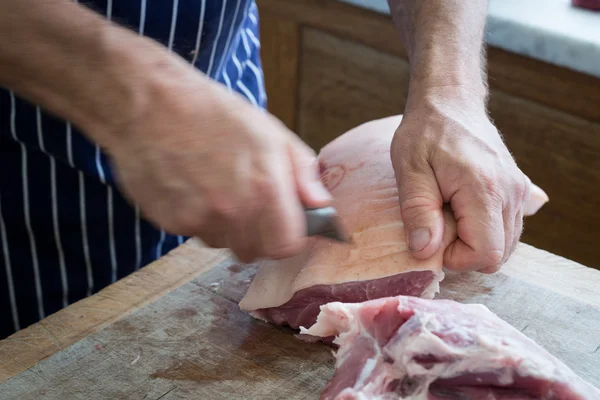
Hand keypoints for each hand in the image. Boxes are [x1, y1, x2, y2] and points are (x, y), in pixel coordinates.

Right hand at [104, 71, 331, 262]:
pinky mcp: (171, 222)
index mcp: (266, 188)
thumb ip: (302, 173)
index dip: (286, 236)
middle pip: (254, 252)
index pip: (287, 246)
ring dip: (225, 227)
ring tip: (214, 188)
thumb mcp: (270, 132)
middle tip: (247, 203)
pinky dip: (197, 219)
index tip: (282, 224)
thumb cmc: (213, 112)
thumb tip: (321, 205)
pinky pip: (195, 234)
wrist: (150, 104)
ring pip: (224, 244)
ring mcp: (201, 220)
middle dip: (257, 235)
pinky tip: (191, 188)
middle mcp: (235, 211)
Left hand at [390, 88, 529, 272]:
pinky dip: (485, 230)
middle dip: (464, 252)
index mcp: (485, 190)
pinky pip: (507, 229)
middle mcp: (511, 193)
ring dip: (474, 241)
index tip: (432, 236)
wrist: (452, 102)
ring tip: (448, 214)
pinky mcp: (518, 190)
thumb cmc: (425, 133)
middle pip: (498, 256)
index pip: (485, 254)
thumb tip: (425, 251)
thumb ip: (417, 212)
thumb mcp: (409, 170)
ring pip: (505, 245)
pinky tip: (464, 211)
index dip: (455, 258)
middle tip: (438, 225)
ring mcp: (519, 192)